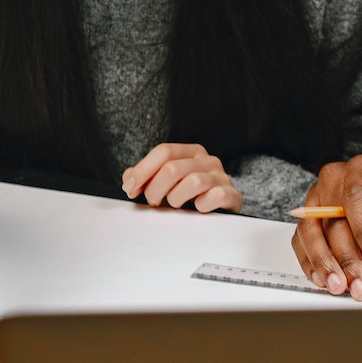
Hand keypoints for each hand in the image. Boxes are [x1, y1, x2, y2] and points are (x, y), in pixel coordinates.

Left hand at [122, 143, 242, 213]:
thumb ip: (146, 178)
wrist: (222, 211)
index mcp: (192, 152)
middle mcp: (208, 160)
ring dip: (176, 198)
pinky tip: (197, 209)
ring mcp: (222, 177)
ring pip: (193, 182)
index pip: (164, 151)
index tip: (130, 188)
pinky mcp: (232, 195)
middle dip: (155, 188)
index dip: (143, 170)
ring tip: (175, 205)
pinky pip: (215, 197)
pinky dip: (201, 206)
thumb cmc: (191, 196)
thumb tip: (129, 181)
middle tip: (152, 202)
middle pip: (173, 168)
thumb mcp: (167, 182)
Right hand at [290, 155, 361, 299]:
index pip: (355, 198)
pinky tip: (322, 277)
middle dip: (346, 257)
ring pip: (311, 231)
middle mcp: (334, 178)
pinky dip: (310, 261)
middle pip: (332, 219)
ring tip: (338, 285)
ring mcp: (317, 197)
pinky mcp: (309, 215)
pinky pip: (302, 240)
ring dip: (324, 262)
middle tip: (358, 282)